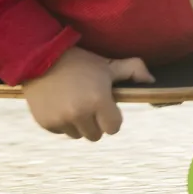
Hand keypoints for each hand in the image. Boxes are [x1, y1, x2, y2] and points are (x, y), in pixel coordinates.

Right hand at [22, 46, 154, 140]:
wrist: (41, 58)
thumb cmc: (80, 62)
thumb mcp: (108, 64)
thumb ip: (133, 70)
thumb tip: (152, 81)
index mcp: (98, 100)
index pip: (114, 127)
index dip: (112, 117)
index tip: (107, 106)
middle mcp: (80, 114)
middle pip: (96, 135)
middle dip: (96, 122)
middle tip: (90, 104)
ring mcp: (61, 120)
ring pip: (78, 135)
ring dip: (80, 124)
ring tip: (75, 103)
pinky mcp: (46, 124)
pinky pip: (62, 131)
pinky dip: (63, 123)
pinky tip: (61, 104)